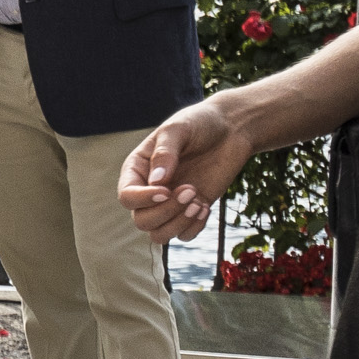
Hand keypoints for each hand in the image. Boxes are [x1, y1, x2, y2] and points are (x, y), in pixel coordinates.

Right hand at [119, 100, 251, 240]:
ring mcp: (170, 204)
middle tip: (191, 190)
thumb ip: (164, 153)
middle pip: (142, 221)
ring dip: (179, 224)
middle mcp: (149, 191)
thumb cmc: (200, 123)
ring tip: (199, 203)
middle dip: (166, 212)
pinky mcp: (190, 211)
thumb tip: (156, 182)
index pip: (127, 196)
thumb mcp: (178, 129)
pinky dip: (194, 228)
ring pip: (159, 235)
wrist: (231, 129)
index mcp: (137, 170)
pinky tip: (206, 206)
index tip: (167, 190)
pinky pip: (184, 236)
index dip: (143, 199)